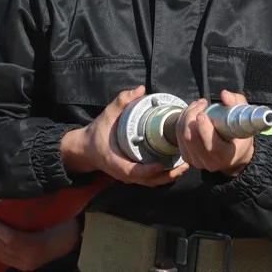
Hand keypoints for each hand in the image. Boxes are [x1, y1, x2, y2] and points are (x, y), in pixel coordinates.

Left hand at [0, 207, 80, 270]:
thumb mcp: (52, 213)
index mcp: (37, 246)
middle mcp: (28, 258)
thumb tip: (18, 188)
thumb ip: (35, 205)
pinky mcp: (20, 264)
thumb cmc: (63, 223)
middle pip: (0, 246)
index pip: (10, 239)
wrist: (72, 241)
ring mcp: (23, 264)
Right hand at [61, 86, 189, 186]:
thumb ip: (121, 102)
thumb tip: (140, 89)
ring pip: (152, 182)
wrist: (86, 148)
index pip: (133, 172)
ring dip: (169, 177)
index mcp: (115, 162)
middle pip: (149, 181)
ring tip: (185, 165)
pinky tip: (176, 165)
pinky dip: (164, 175)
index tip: (162, 164)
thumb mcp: (106, 115)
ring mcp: (129, 176)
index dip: (148, 171)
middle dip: (168, 175)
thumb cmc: (97, 132)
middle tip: (185, 164)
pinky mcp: (134, 175)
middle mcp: (124, 173)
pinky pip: (151, 179)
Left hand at [176, 90, 254, 176]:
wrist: (234, 155)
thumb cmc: (240, 135)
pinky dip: (182, 120)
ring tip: (198, 104)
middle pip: (191, 138)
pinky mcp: (187, 156)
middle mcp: (209, 162)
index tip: (202, 113)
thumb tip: (224, 95)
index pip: (211, 145)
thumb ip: (236, 104)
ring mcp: (196, 161)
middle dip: (192, 116)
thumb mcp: (244, 119)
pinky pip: (178, 135)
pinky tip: (192, 112)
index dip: (204, 129)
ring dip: (187, 115)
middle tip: (202, 103)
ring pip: (182, 135)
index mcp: (226, 156)